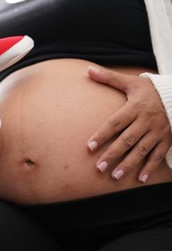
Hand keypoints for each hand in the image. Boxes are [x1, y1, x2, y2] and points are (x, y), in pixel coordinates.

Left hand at [87, 66, 171, 182]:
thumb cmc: (149, 90)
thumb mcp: (130, 82)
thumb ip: (108, 78)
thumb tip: (87, 70)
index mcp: (135, 107)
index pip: (115, 123)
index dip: (102, 134)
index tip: (89, 146)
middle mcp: (146, 121)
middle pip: (126, 140)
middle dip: (112, 154)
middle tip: (98, 168)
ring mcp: (158, 132)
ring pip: (141, 150)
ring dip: (128, 164)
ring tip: (115, 176)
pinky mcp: (166, 139)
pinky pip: (157, 155)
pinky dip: (149, 167)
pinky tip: (140, 179)